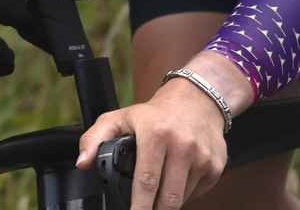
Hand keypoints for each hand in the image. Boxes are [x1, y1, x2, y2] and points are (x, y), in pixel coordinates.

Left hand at [76, 78, 230, 209]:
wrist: (196, 100)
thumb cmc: (155, 113)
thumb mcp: (119, 118)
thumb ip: (94, 139)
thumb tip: (83, 162)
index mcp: (156, 133)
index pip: (146, 180)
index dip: (139, 206)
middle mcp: (182, 145)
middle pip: (168, 197)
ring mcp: (203, 157)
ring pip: (181, 198)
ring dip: (167, 202)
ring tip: (157, 192)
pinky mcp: (216, 166)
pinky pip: (196, 192)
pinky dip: (184, 194)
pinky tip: (176, 179)